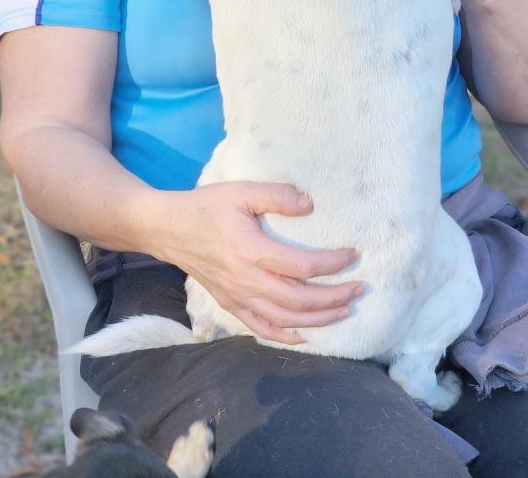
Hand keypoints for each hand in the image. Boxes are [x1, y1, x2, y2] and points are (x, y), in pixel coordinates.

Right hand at [151, 181, 362, 345]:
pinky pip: (261, 328)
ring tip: (344, 311)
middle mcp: (246, 280)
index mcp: (251, 251)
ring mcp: (237, 297)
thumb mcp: (242, 191)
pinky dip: (285, 336)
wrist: (169, 229)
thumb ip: (277, 195)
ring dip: (318, 319)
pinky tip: (305, 335)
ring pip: (285, 319)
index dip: (332, 264)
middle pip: (299, 300)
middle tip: (359, 289)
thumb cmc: (207, 207)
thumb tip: (310, 204)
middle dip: (334, 297)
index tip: (352, 255)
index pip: (302, 266)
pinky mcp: (230, 304)